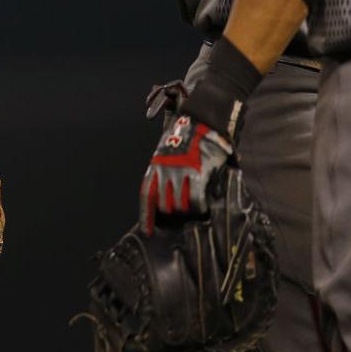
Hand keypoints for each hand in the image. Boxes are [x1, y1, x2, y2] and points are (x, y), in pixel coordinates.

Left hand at [138, 114, 233, 235]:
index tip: (148, 232)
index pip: (147, 195)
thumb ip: (167, 170)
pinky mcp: (197, 173)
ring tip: (195, 210)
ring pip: (179, 205)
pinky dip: (199, 208)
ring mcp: (180, 172)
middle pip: (164, 204)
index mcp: (155, 165)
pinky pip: (195, 200)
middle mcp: (164, 170)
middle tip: (184, 214)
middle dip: (172, 213)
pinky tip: (204, 209)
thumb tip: (171, 192)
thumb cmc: (187, 136)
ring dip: (186, 212)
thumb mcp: (169, 151)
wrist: (202, 119)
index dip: (146, 215)